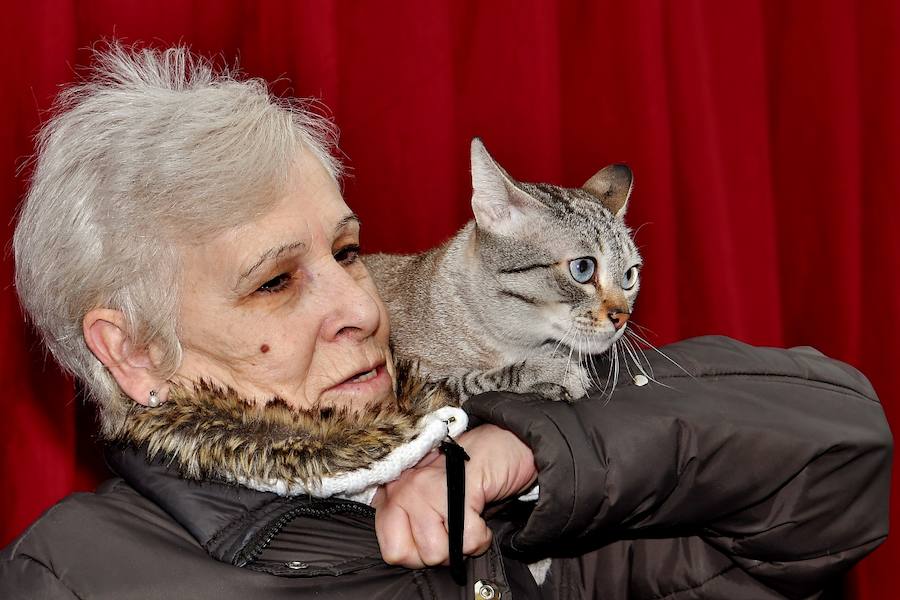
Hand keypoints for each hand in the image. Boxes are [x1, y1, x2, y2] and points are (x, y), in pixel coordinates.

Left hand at [372, 424, 536, 567]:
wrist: (502, 442)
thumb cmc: (465, 473)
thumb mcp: (427, 497)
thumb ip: (410, 521)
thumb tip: (408, 557)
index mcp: (393, 493)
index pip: (389, 549)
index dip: (416, 556)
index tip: (434, 541)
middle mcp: (404, 488)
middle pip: (406, 555)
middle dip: (435, 555)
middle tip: (452, 533)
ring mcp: (428, 489)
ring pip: (436, 552)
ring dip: (459, 545)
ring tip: (467, 522)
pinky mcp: (458, 491)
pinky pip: (467, 541)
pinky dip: (481, 538)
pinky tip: (481, 519)